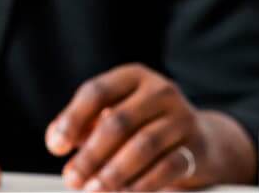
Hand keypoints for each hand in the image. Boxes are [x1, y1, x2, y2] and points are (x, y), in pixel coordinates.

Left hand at [46, 64, 254, 190]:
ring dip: (114, 172)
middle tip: (72, 179)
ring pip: (144, 145)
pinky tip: (125, 192)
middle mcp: (160, 91)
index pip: (97, 92)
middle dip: (91, 155)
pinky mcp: (196, 146)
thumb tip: (56, 140)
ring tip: (94, 190)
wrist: (202, 140)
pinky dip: (143, 183)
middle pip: (118, 122)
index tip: (57, 147)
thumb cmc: (143, 127)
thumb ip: (82, 125)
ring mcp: (182, 117)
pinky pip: (168, 166)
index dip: (73, 119)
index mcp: (133, 77)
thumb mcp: (113, 116)